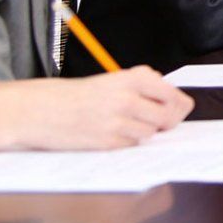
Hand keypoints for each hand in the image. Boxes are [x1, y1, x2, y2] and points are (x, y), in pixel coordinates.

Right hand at [1, 68, 193, 150]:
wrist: (42, 109)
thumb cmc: (79, 95)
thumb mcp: (115, 81)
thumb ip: (146, 89)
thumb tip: (180, 104)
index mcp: (134, 78)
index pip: (175, 96)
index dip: (177, 106)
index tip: (174, 109)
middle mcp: (129, 98)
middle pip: (169, 117)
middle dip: (165, 122)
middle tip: (152, 120)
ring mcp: (118, 121)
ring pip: (151, 133)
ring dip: (143, 132)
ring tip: (123, 123)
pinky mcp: (107, 141)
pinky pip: (132, 145)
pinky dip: (126, 142)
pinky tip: (110, 133)